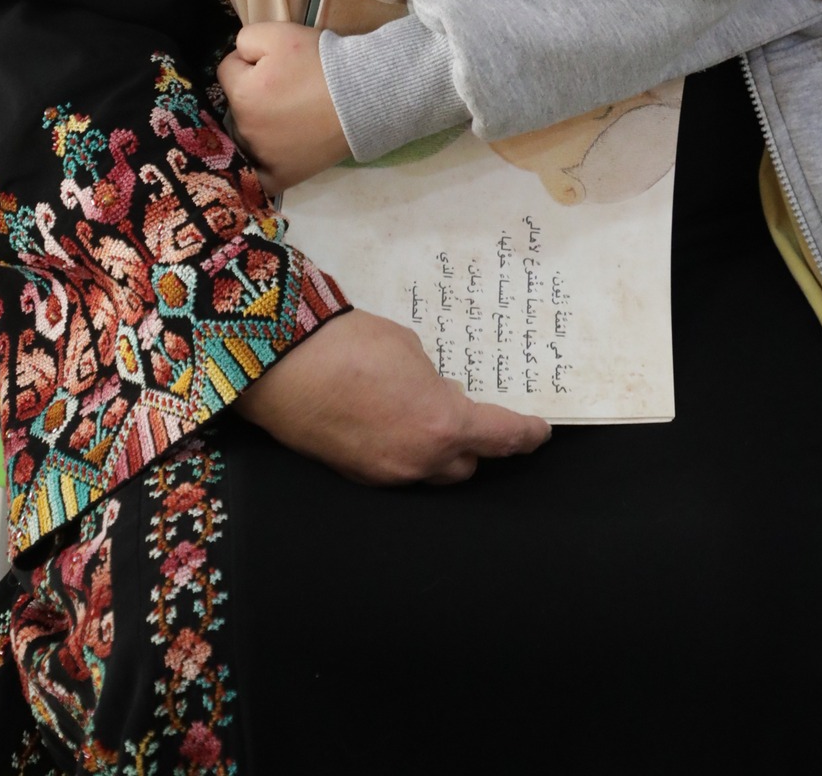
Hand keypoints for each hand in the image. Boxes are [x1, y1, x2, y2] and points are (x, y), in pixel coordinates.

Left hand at [217, 21, 348, 192]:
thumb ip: (245, 40)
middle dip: (253, 92)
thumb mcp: (279, 34)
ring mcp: (262, 157)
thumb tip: (240, 57)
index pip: (228, 68)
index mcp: (241, 93)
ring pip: (247, 135)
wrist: (363, 95)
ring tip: (293, 114)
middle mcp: (245, 129)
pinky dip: (257, 170)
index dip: (250, 59)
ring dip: (259, 124)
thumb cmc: (321, 62)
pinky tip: (262, 163)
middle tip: (288, 85)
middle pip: (237, 103)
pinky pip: (257, 179)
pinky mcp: (281, 177)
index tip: (275, 60)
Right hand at [235, 308, 551, 485]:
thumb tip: (438, 395)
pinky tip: (392, 424)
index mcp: (444, 426)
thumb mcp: (411, 351)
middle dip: (476, 445)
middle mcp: (420, 461)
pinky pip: (397, 471)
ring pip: (431, 473)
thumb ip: (436, 382)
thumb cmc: (351, 346)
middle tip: (474, 417)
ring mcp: (386, 475)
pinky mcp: (356, 475)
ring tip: (429, 419)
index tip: (539, 432)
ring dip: (439, 453)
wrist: (282, 365)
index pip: (502, 438)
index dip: (526, 436)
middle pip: (467, 466)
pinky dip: (405, 453)